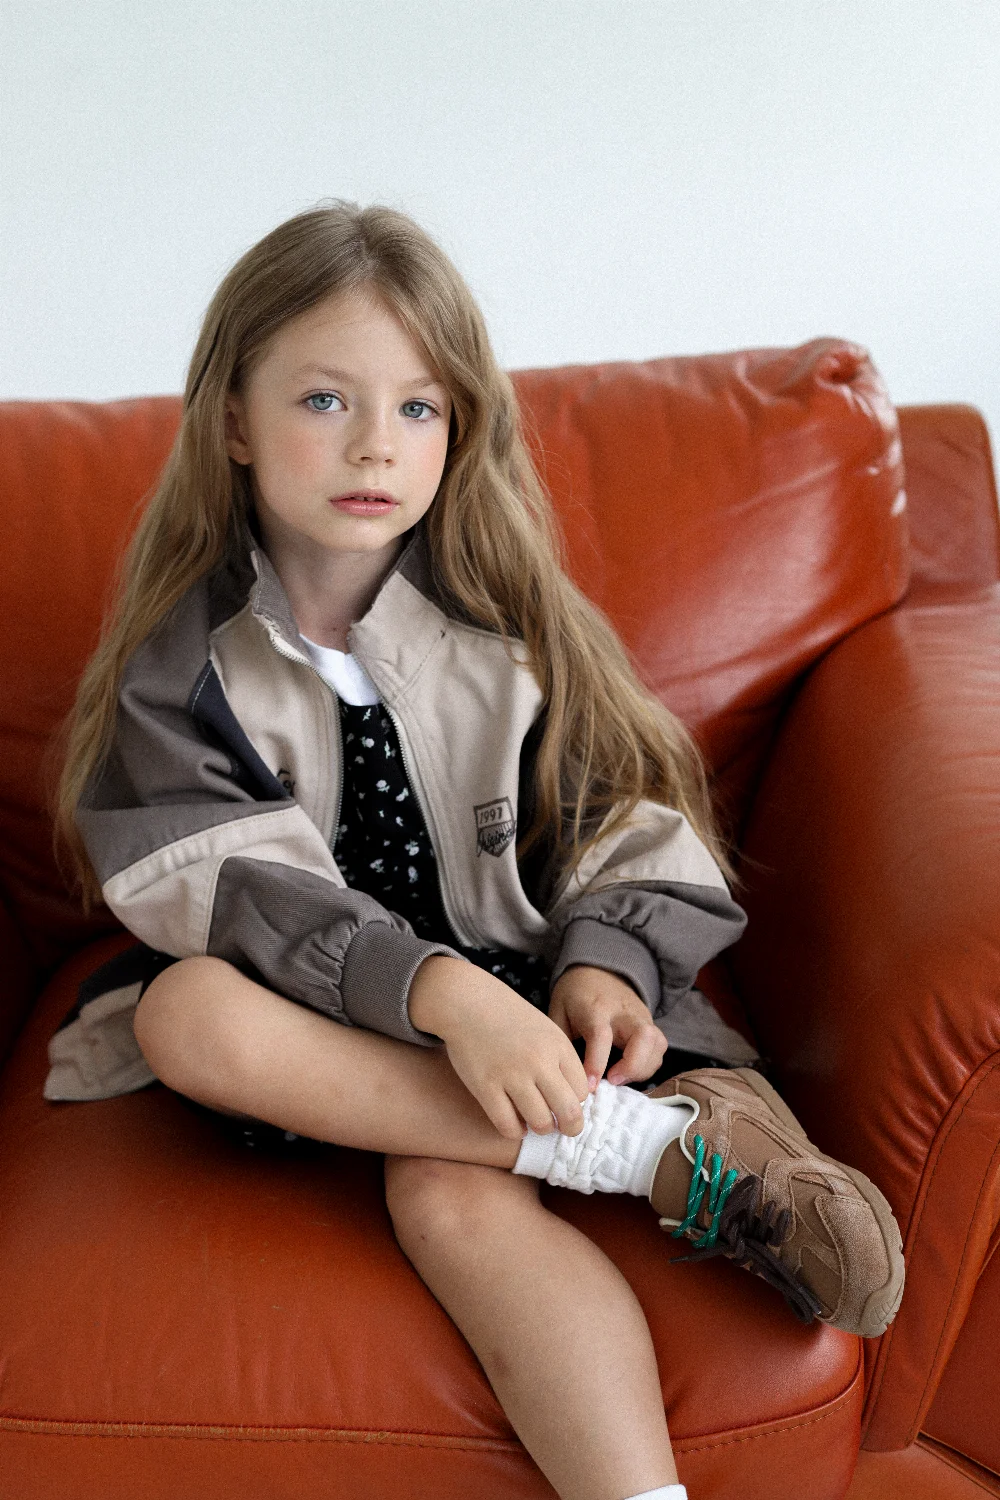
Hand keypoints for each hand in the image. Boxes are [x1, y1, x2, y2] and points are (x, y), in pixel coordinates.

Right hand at [409, 956, 590, 1140]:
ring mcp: (511, 1075)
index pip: (582, 1091)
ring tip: (535, 1121)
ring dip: (541, 1128)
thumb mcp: (545, 1029)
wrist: (467, 1001)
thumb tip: (578, 1099)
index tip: (565, 1101)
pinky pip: (508, 1125)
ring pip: (540, 1123)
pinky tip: (515, 1123)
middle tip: (562, 1127)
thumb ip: (561, 1060)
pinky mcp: (485, 1086)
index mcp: (557, 1045)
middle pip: (569, 1112)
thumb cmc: (508, 1018)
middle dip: (570, 1127)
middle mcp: (538, 1061)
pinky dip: (515, 1131)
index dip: (576, 1102)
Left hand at [548, 964, 666, 1091]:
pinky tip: (630, 1072)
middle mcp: (624, 1012)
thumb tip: (564, 1075)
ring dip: (643, 1068)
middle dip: (633, 1066)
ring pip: (658, 1043)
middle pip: (643, 1037)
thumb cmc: (575, 994)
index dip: (596, 1063)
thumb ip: (561, 1041)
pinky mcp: (650, 1023)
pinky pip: (660, 1047)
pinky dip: (649, 1064)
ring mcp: (641, 1017)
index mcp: (595, 1009)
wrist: (599, 969)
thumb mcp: (558, 1011)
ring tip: (620, 1079)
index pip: (601, 1036)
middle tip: (613, 1081)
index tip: (590, 1086)